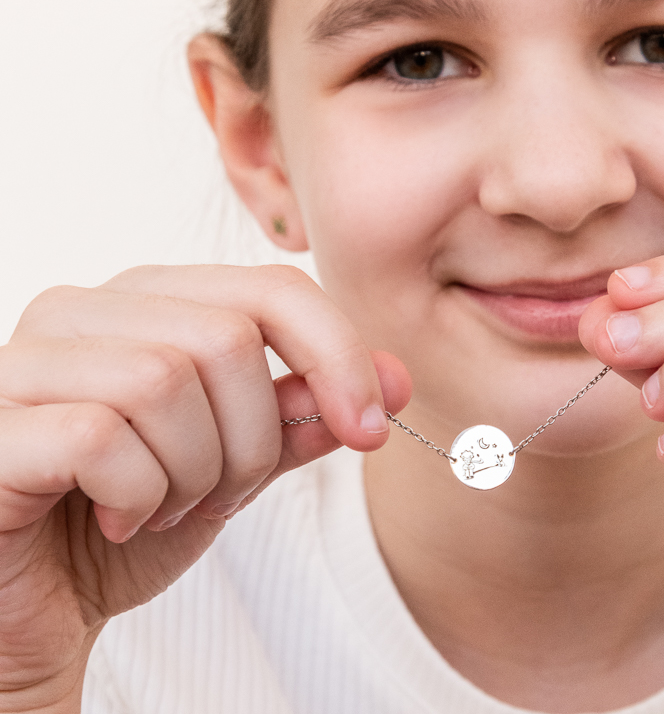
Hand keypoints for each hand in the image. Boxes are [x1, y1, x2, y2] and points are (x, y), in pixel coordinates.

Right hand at [0, 264, 410, 709]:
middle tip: (218, 491)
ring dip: (194, 474)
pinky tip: (116, 519)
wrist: (42, 607)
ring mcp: (26, 362)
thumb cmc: (134, 520)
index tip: (368, 427)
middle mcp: (85, 311)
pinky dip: (137, 497)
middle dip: (251, 440)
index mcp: (151, 302)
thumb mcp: (239, 464)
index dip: (337, 355)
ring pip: (165, 381)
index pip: (271, 289)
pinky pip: (101, 437)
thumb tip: (394, 378)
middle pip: (226, 339)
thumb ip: (304, 414)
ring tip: (164, 506)